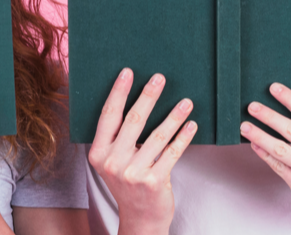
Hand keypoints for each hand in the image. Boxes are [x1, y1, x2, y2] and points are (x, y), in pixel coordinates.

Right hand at [88, 68, 197, 234]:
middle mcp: (113, 162)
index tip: (128, 72)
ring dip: (174, 116)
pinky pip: (172, 153)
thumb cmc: (128, 183)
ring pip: (157, 136)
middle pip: (134, 120)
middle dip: (149, 95)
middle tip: (160, 78)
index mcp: (99, 153)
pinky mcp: (153, 182)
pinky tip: (191, 125)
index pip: (109, 116)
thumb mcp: (112, 162)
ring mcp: (133, 173)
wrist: (140, 218)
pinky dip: (184, 137)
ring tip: (186, 102)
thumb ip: (116, 138)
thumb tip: (135, 100)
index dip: (118, 92)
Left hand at [241, 83, 290, 234]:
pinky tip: (256, 145)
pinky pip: (279, 167)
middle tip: (253, 106)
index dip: (290, 100)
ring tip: (245, 127)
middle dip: (269, 116)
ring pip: (281, 150)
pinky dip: (265, 155)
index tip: (273, 88)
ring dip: (260, 136)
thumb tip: (285, 113)